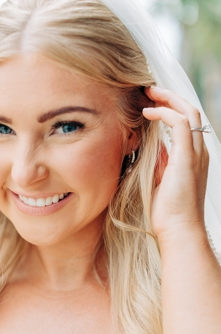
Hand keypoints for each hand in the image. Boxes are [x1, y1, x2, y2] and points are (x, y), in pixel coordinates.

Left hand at [141, 86, 209, 242]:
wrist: (179, 230)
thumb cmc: (167, 212)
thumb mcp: (161, 181)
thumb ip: (161, 163)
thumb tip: (155, 150)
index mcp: (193, 156)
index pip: (187, 122)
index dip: (170, 107)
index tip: (150, 101)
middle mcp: (199, 151)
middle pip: (191, 111)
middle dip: (170, 96)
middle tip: (148, 89)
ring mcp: (196, 153)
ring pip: (189, 112)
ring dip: (168, 98)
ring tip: (148, 93)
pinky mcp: (187, 157)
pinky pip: (180, 123)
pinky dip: (164, 113)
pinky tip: (148, 112)